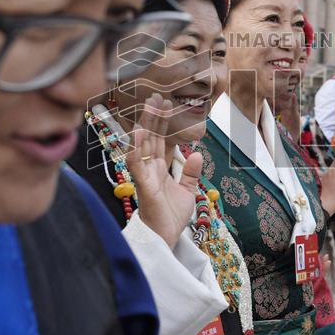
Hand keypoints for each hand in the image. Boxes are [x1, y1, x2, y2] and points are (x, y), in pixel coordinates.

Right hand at [125, 94, 203, 248]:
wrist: (165, 238)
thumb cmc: (170, 217)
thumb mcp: (187, 191)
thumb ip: (191, 173)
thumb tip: (197, 154)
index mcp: (159, 169)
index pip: (161, 141)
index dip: (163, 123)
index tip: (167, 105)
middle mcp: (150, 169)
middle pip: (152, 138)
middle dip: (154, 117)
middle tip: (157, 96)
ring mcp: (145, 176)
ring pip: (143, 145)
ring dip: (146, 125)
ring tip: (149, 106)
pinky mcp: (143, 186)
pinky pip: (137, 165)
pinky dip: (136, 148)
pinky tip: (138, 132)